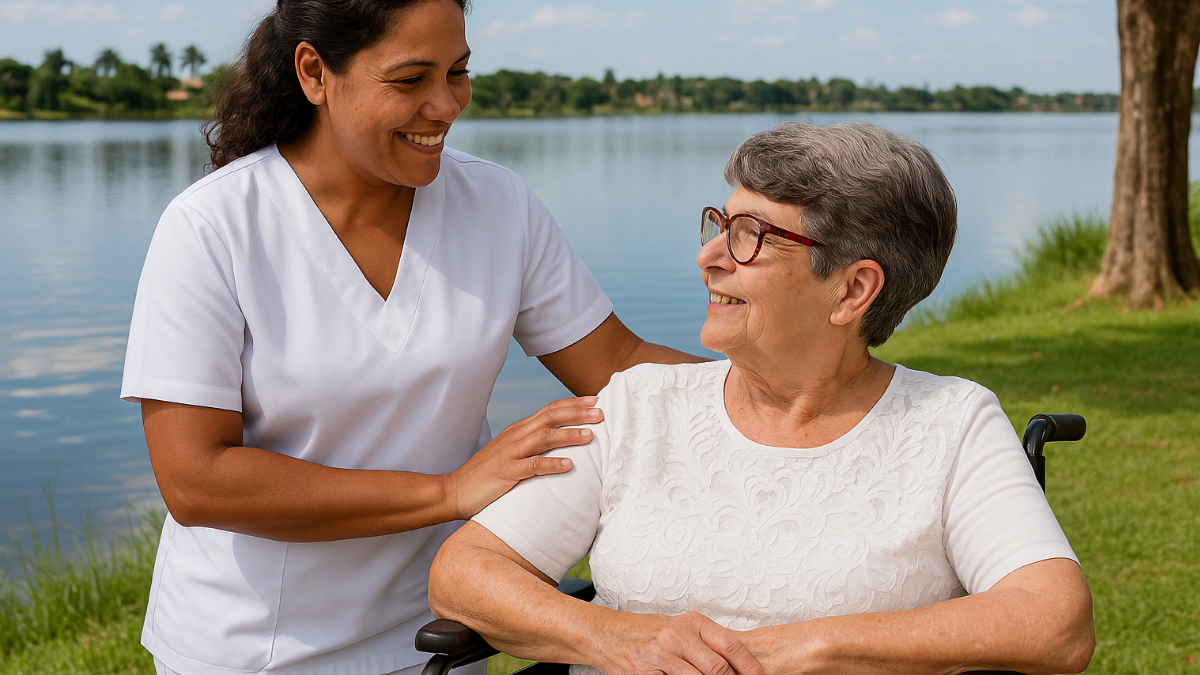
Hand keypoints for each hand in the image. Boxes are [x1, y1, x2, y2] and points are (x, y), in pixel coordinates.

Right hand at [444, 396, 601, 518]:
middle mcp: (516, 437)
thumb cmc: (487, 475)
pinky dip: (551, 464)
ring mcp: (510, 454)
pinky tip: (568, 466)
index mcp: (518, 430)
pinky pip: (532, 466)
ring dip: (568, 435)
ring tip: (590, 436)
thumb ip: (532, 445)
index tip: (595, 400)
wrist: (455, 490)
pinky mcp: (506, 473)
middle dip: (577, 413)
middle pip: (550, 418)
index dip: (573, 403)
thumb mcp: (511, 453)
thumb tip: (560, 444)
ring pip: (544, 438)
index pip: (549, 410)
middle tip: (601, 413)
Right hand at [592, 611, 765, 674]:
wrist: (608, 634)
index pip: (731, 646)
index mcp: (693, 622)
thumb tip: (739, 665)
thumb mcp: (680, 628)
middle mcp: (678, 636)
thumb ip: (708, 643)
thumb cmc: (650, 633)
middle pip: (719, 669)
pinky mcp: (646, 673)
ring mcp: (661, 655)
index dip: (751, 667)